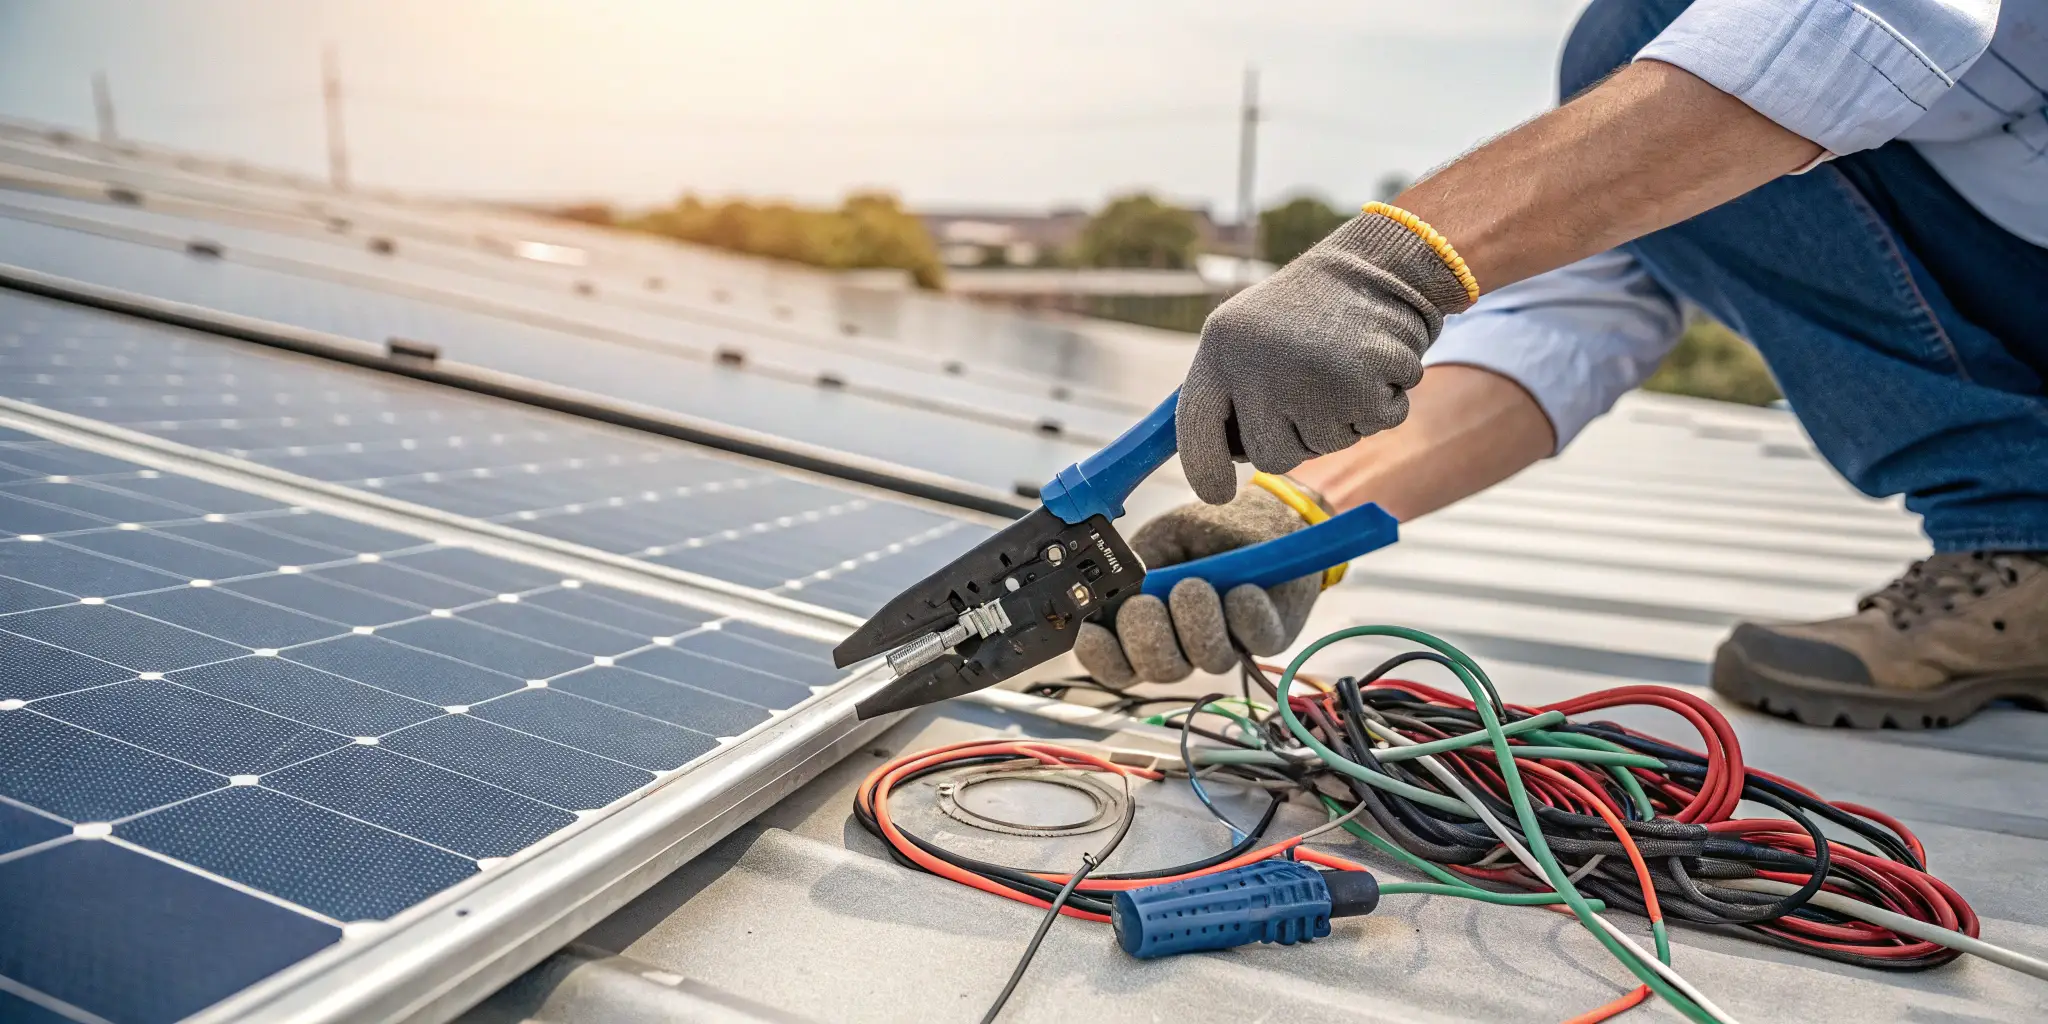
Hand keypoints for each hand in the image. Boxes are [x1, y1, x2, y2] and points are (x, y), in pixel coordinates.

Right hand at [1073, 482, 1322, 685]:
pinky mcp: (1267, 635)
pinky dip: (1246, 615)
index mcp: (1147, 624)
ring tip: (1196, 585)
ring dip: (1197, 621)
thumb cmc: (1202, 531)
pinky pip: (1257, 642)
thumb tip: (1120, 587)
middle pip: (1158, 671)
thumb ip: (1135, 565)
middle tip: (1150, 601)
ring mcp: (1225, 642)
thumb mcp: (1159, 539)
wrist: (1257, 515)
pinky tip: (1242, 590)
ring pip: (1208, 661)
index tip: (1091, 633)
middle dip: (1148, 637)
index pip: (1116, 665)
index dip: (1100, 658)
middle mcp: (1183, 643)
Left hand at [1176, 212, 1474, 504]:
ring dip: (1347, 414)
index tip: (1218, 492)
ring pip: (1329, 444)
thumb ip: (1233, 387)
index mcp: (1221, 347)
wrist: (1384, 260)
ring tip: (1348, 359)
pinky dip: (1386, 401)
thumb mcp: (1251, 332)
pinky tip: (1379, 359)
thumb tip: (1227, 454)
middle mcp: (1258, 367)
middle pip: (1271, 454)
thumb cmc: (1315, 304)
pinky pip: (1376, 425)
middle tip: (1317, 389)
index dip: (1203, 468)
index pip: (1195, 427)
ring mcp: (1310, 380)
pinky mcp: (1364, 386)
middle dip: (1298, 438)